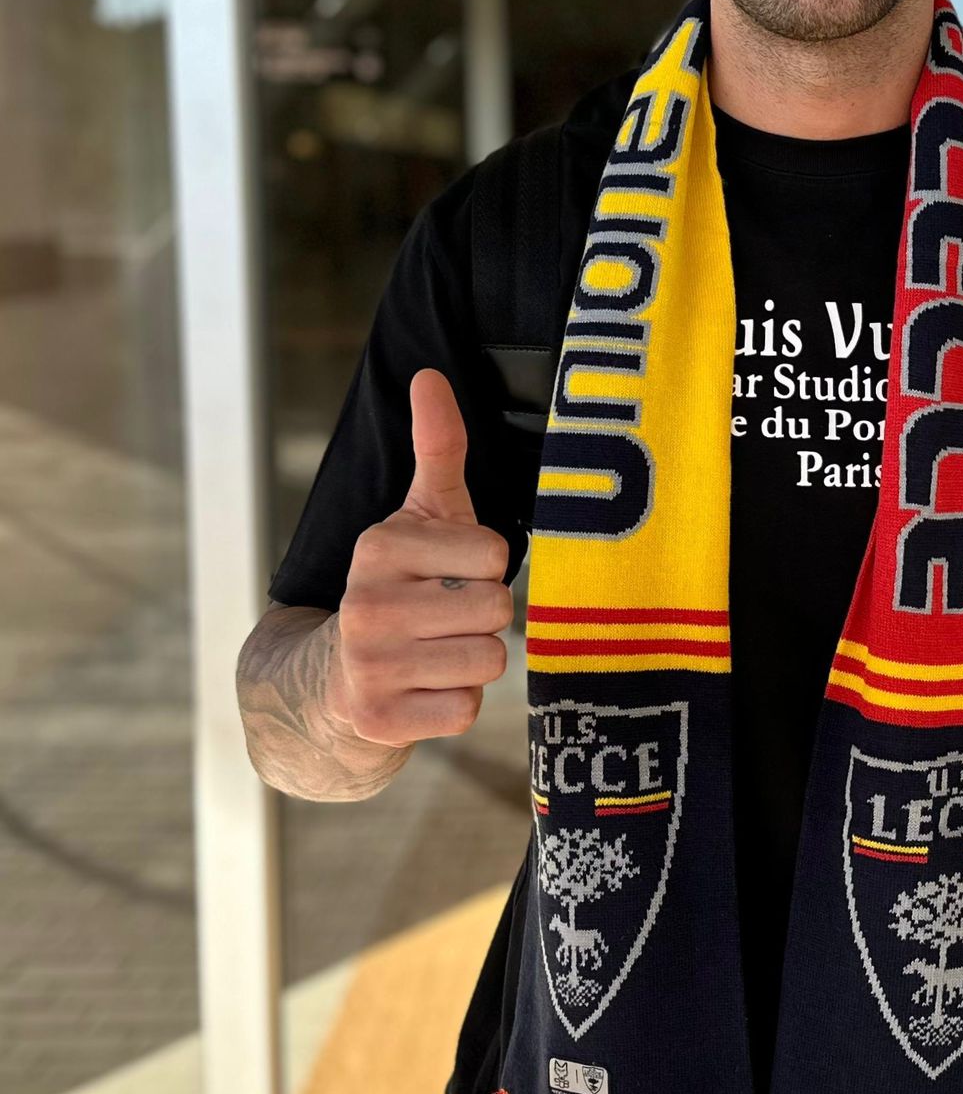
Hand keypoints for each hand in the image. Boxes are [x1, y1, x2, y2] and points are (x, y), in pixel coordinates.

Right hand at [327, 368, 515, 745]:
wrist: (334, 677)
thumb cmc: (402, 584)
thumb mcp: (421, 515)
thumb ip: (436, 447)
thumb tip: (429, 374)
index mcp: (380, 546)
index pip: (495, 556)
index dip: (486, 568)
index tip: (449, 574)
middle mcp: (366, 603)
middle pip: (496, 610)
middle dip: (483, 617)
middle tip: (444, 619)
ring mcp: (369, 665)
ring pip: (488, 661)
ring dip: (474, 660)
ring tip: (436, 651)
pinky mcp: (379, 719)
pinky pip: (465, 709)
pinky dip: (455, 703)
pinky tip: (423, 689)